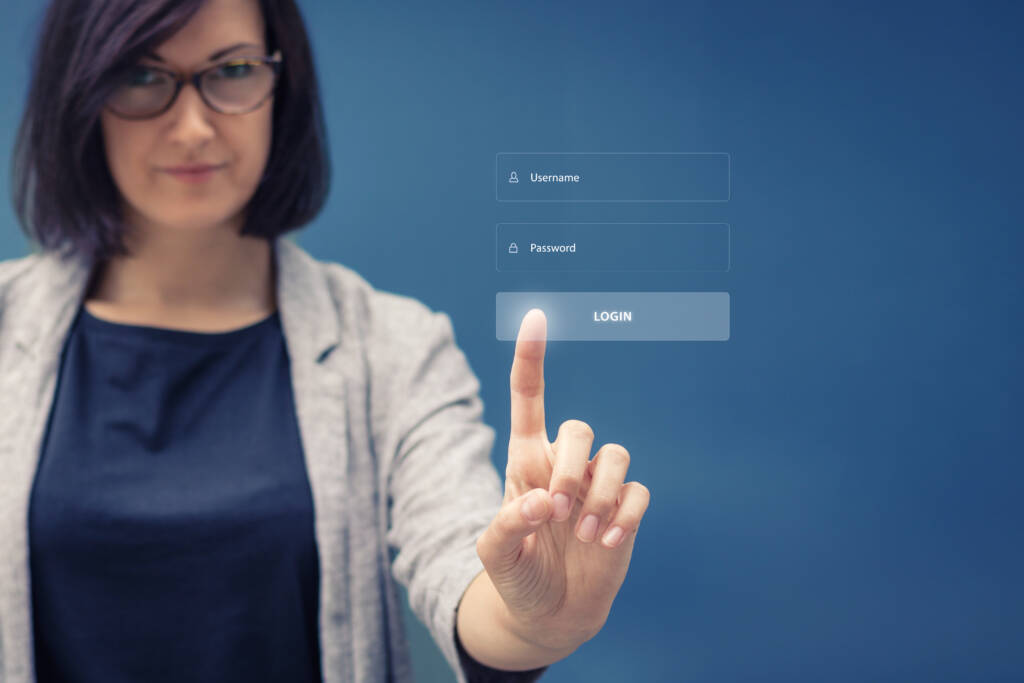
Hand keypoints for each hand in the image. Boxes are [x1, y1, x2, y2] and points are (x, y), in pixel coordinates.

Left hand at [475, 308, 650, 652]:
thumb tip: (541, 501)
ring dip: (599, 496)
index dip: (531, 359)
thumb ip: (507, 524)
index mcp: (526, 462)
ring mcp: (597, 486)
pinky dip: (624, 517)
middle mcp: (564, 466)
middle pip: (580, 427)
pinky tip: (605, 544)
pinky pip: (639, 492)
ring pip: (616, 455)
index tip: (536, 316)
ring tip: (581, 535)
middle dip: (569, 467)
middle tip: (554, 512)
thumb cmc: (516, 576)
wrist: (551, 614)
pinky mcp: (625, 510)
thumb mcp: (494, 555)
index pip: (529, 400)